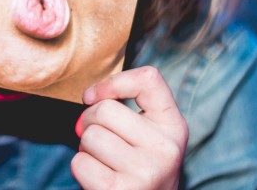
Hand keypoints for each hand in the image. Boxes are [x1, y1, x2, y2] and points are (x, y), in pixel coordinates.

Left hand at [72, 66, 187, 189]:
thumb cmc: (140, 170)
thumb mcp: (149, 137)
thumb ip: (129, 111)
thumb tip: (90, 98)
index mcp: (175, 126)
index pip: (148, 79)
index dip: (113, 82)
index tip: (94, 96)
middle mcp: (166, 148)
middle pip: (105, 110)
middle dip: (89, 122)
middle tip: (99, 140)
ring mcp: (146, 171)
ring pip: (90, 136)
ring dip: (86, 149)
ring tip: (103, 162)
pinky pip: (81, 163)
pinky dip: (81, 169)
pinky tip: (99, 178)